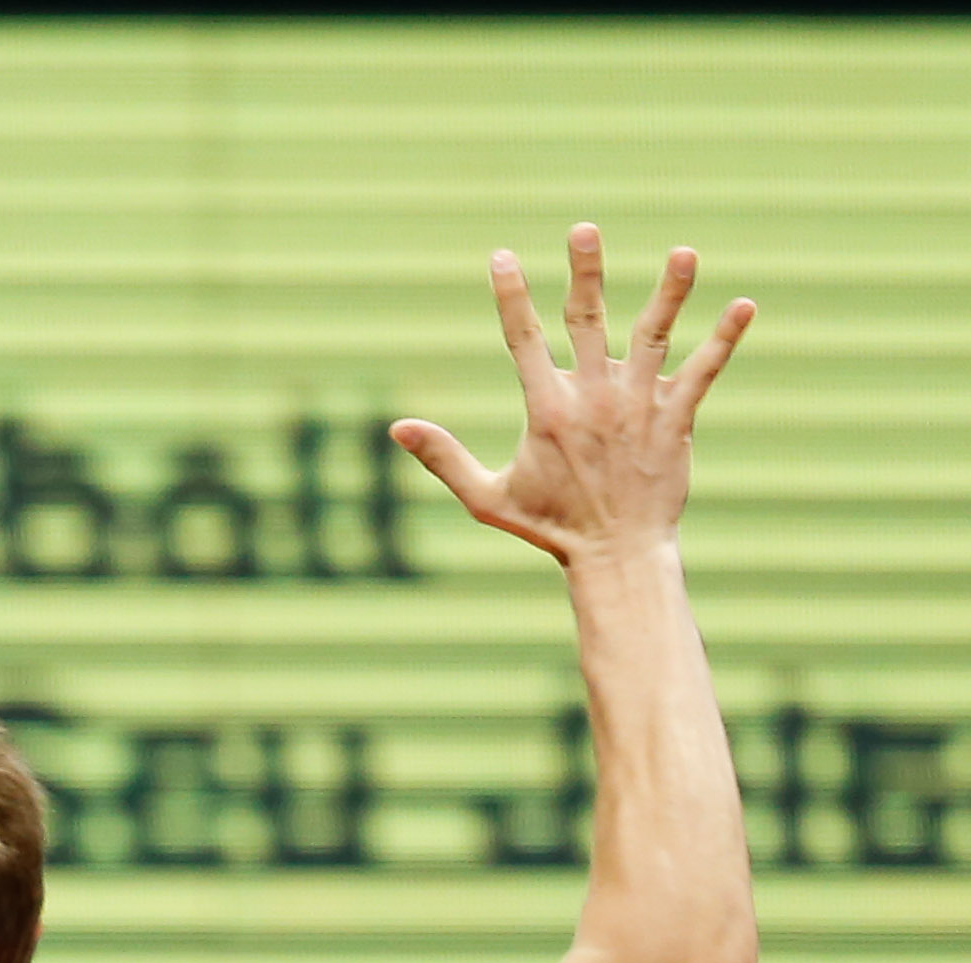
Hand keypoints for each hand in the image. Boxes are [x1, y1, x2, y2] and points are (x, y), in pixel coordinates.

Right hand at [393, 224, 754, 567]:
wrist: (616, 555)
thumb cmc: (549, 528)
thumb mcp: (486, 497)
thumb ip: (444, 458)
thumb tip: (397, 428)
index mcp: (546, 410)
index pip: (523, 339)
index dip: (510, 295)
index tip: (502, 257)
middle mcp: (593, 398)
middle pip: (588, 320)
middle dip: (585, 272)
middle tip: (584, 230)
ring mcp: (638, 406)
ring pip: (654, 336)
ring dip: (670, 292)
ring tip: (685, 252)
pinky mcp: (676, 420)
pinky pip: (703, 372)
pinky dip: (724, 339)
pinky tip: (744, 306)